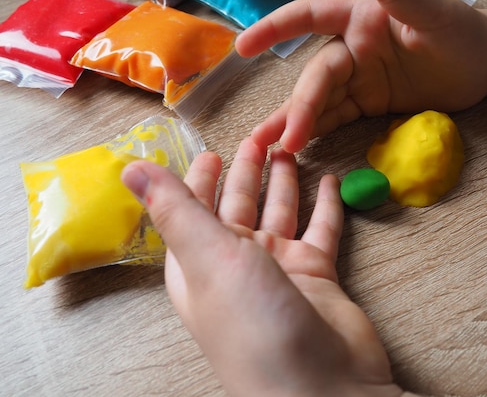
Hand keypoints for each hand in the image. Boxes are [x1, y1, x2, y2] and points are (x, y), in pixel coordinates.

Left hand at [122, 138, 403, 396]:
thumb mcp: (208, 258)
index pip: (194, 210)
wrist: (320, 386)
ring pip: (281, 212)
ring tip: (292, 149)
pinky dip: (326, 205)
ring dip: (286, 182)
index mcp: (200, 264)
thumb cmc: (254, 324)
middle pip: (240, 206)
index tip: (211, 150)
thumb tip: (132, 169)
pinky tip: (332, 180)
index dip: (198, 179)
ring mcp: (279, 270)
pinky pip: (322, 229)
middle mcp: (237, 265)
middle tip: (260, 137)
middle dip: (248, 172)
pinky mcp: (317, 275)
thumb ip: (175, 209)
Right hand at [236, 0, 486, 152]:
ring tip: (268, 148)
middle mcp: (352, 47)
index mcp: (360, 17)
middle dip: (299, 106)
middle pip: (316, 75)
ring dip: (294, 122)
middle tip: (284, 140)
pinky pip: (336, 117)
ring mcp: (357, 77)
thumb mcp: (432, 11)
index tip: (244, 47)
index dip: (275, 29)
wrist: (483, 66)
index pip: (309, 17)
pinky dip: (316, 131)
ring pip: (319, 99)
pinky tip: (294, 146)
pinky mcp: (366, 103)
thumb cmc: (461, 30)